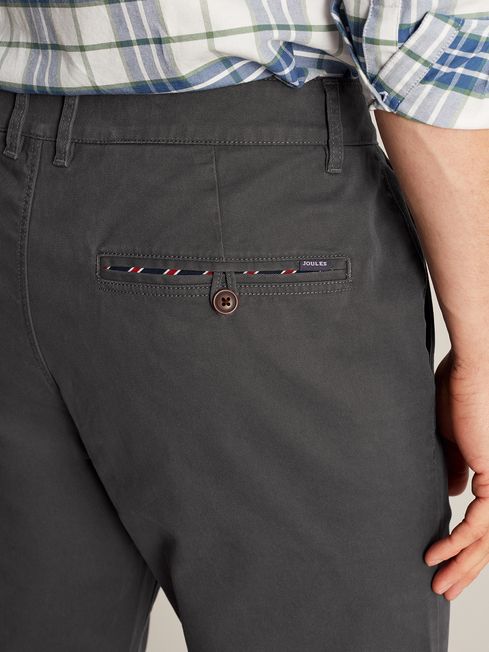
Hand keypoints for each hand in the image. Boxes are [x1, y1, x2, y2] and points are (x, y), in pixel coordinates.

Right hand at [424, 348, 488, 598]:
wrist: (473, 367)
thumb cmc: (457, 390)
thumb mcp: (448, 438)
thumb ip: (453, 466)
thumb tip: (454, 493)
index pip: (481, 520)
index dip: (462, 545)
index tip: (438, 558)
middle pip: (488, 538)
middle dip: (466, 567)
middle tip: (444, 588)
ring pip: (488, 538)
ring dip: (463, 564)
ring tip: (441, 585)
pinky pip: (480, 521)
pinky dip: (459, 541)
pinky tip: (439, 554)